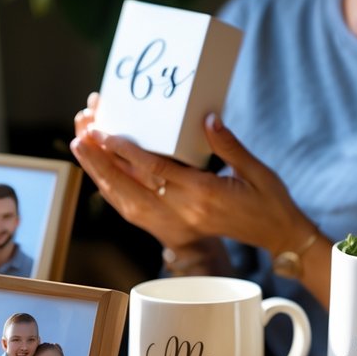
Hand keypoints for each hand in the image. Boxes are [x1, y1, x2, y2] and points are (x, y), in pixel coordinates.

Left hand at [73, 97, 314, 253]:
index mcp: (203, 195)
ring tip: (81, 147)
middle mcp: (184, 211)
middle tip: (81, 133)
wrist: (275, 237)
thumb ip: (228, 145)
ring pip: (126, 199)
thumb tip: (207, 118)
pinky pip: (133, 210)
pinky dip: (113, 191)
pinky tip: (99, 174)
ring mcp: (176, 221)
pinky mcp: (172, 226)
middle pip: (132, 184)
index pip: (156, 170)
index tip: (105, 132)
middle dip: (102, 159)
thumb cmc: (269, 201)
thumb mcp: (256, 170)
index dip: (126, 151)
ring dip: (100, 173)